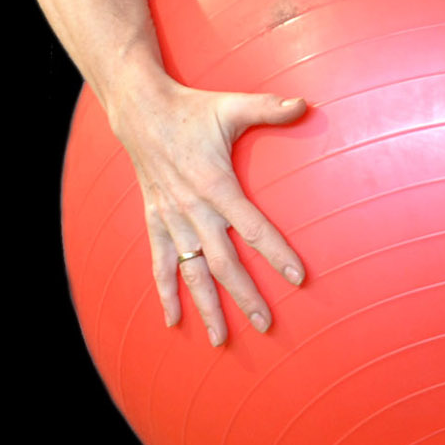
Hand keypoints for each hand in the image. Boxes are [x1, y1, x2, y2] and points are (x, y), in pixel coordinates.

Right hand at [107, 75, 308, 343]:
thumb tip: (306, 104)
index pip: (253, 227)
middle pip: (223, 262)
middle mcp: (193, 209)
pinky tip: (174, 321)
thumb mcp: (232, 105)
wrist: (139, 111)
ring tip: (220, 340)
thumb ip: (269, 108)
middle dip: (245, 296)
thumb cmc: (193, 109)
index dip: (276, 253)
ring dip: (206, 307)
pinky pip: (160, 264)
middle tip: (266, 325)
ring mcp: (171, 219)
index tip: (298, 278)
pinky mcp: (155, 221)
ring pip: (191, 272)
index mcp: (216, 184)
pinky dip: (166, 293)